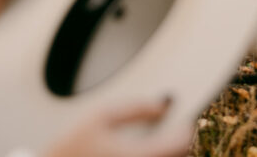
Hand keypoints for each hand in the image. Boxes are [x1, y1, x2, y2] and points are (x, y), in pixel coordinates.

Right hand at [43, 101, 193, 156]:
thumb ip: (136, 108)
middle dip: (180, 144)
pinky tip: (145, 152)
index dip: (186, 130)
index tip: (185, 120)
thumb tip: (163, 104)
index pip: (180, 145)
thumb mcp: (101, 117)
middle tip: (174, 130)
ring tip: (159, 142)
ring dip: (169, 153)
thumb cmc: (70, 149)